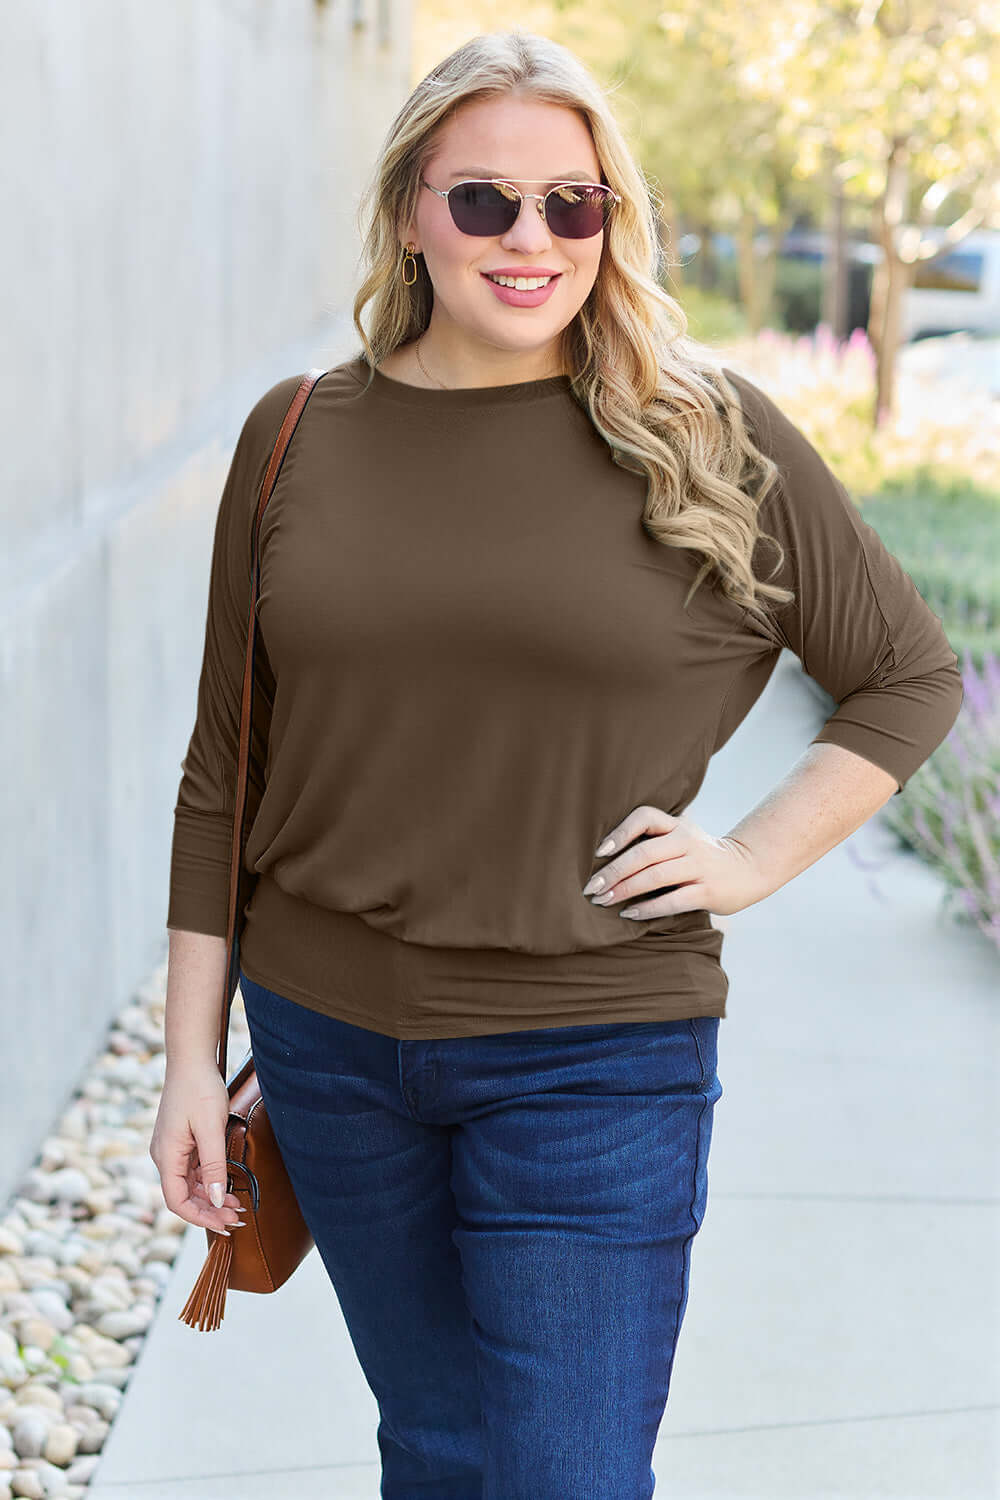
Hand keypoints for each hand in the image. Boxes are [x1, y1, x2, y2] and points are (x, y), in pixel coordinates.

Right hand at [149, 1061, 246, 1236]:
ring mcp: (172, 1149)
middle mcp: (165, 1155)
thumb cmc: (200, 1089)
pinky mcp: (181, 1141)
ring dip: (211, 1197)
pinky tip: (226, 1185)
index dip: (200, 1217)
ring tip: (237, 1205)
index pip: (177, 1201)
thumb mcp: (210, 1128)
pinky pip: (193, 1170)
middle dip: (209, 1210)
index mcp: (166, 1156)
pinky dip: (209, 1181)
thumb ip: (213, 1165)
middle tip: (237, 1218)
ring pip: (189, 1184)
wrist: (192, 1059)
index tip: (224, 1225)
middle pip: (184, 1195)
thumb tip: (214, 1199)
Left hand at [582, 804, 771, 919]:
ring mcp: (699, 866)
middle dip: (613, 871)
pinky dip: (648, 908)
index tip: (599, 851)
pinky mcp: (708, 891)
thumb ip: (653, 840)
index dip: (620, 832)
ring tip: (604, 901)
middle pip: (643, 853)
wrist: (748, 869)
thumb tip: (603, 855)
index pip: (645, 817)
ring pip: (655, 876)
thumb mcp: (681, 837)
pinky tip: (630, 914)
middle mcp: (687, 842)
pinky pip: (673, 900)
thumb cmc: (700, 855)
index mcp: (677, 826)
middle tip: (591, 887)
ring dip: (625, 890)